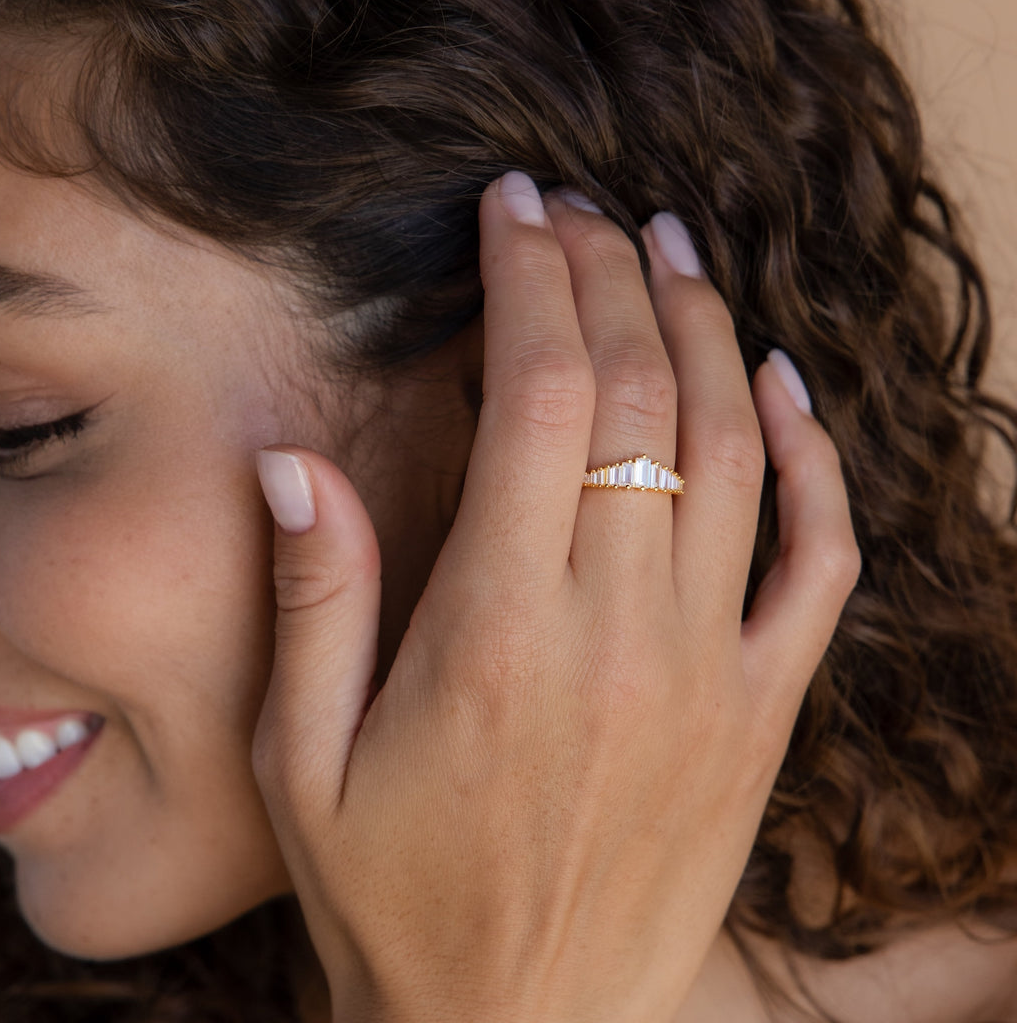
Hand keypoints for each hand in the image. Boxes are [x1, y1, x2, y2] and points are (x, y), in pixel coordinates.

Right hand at [252, 173, 859, 1021]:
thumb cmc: (399, 903)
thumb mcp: (306, 764)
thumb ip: (313, 600)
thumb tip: (294, 460)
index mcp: (496, 636)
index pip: (538, 398)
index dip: (529, 281)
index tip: (514, 212)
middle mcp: (619, 636)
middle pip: (639, 397)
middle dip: (610, 277)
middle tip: (584, 214)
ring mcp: (709, 673)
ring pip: (739, 452)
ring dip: (707, 332)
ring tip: (671, 252)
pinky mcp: (762, 715)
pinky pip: (821, 562)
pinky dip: (816, 462)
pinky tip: (784, 387)